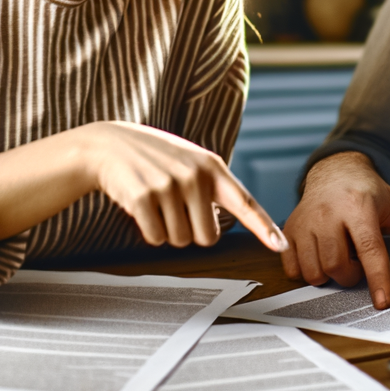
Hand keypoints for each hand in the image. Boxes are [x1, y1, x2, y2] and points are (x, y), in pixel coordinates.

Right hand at [87, 122, 287, 250]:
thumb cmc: (156, 158)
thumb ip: (213, 188)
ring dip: (167, 230)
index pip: (245, 202)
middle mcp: (195, 175)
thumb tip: (222, 229)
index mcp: (212, 167)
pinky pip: (156, 238)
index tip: (280, 246)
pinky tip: (141, 206)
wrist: (109, 144)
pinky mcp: (143, 197)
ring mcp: (168, 185)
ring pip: (179, 240)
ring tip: (157, 201)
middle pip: (207, 237)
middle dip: (191, 232)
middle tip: (175, 208)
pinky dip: (148, 230)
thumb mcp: (191, 161)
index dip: (264, 227)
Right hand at [284, 151, 389, 307]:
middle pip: (337, 266)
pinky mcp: (288, 230)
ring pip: (314, 271)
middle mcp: (327, 212)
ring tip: (341, 257)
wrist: (334, 171)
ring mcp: (304, 221)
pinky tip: (321, 256)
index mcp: (358, 206)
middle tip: (358, 264)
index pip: (369, 249)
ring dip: (330, 275)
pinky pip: (293, 269)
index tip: (383, 301)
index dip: (377, 278)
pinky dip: (308, 271)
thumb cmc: (369, 193)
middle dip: (352, 277)